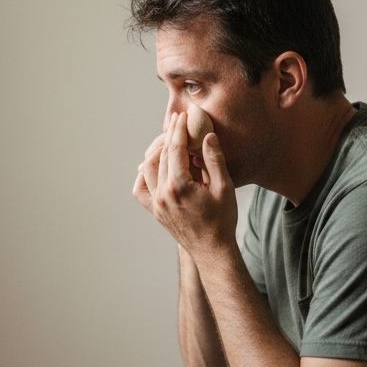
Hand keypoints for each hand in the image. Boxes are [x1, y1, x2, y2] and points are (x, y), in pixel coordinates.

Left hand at [132, 111, 236, 258]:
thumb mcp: (224, 187)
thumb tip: (207, 135)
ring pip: (148, 168)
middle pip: (160, 156)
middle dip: (169, 137)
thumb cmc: (222, 220)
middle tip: (177, 123)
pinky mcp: (155, 211)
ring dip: (158, 152)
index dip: (178, 130)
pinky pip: (141, 188)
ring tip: (170, 141)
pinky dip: (145, 173)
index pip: (174, 150)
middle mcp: (162, 195)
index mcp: (179, 187)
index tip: (182, 116)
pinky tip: (155, 165)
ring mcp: (156, 204)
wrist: (212, 250)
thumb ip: (214, 160)